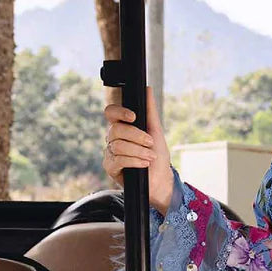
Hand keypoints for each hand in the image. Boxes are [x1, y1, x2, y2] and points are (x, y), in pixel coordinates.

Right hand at [103, 85, 172, 214]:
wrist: (161, 181)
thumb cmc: (158, 158)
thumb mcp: (156, 132)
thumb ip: (150, 111)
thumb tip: (147, 89)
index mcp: (122, 127)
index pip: (110, 113)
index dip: (119, 112)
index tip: (134, 117)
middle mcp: (113, 139)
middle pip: (116, 130)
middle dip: (137, 136)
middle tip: (150, 143)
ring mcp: (110, 153)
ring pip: (118, 145)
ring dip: (139, 151)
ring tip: (150, 157)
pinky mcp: (110, 167)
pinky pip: (118, 159)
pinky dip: (134, 160)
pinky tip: (143, 164)